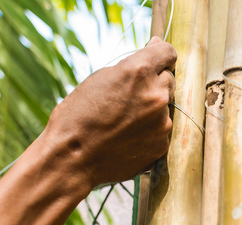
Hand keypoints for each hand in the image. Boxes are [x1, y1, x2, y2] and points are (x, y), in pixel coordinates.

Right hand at [44, 36, 176, 187]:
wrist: (72, 159)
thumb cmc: (78, 116)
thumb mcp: (99, 79)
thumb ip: (131, 65)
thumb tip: (155, 46)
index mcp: (139, 71)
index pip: (167, 52)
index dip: (160, 55)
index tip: (155, 60)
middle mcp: (156, 94)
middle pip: (169, 79)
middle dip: (154, 84)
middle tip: (130, 97)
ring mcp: (162, 122)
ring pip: (165, 107)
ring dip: (152, 109)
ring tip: (124, 121)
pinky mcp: (162, 144)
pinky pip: (161, 130)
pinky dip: (150, 131)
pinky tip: (128, 137)